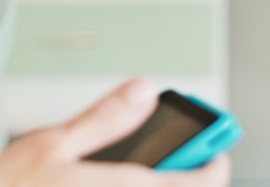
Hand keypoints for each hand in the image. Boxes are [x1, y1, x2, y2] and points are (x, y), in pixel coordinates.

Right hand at [0, 79, 230, 186]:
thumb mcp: (49, 142)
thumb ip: (104, 119)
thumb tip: (145, 92)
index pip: (188, 186)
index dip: (211, 166)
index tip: (219, 149)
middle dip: (176, 176)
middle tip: (176, 152)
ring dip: (148, 184)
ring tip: (139, 164)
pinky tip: (100, 179)